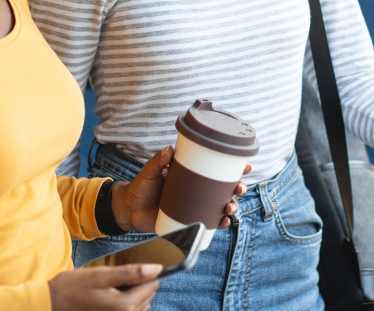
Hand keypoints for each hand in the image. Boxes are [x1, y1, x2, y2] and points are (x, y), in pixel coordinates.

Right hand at [47, 265, 159, 310]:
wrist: (51, 305)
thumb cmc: (72, 288)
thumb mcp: (100, 275)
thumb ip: (129, 273)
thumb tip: (156, 269)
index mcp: (124, 306)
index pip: (151, 287)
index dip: (146, 275)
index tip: (134, 269)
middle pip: (147, 298)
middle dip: (139, 286)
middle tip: (118, 279)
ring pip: (140, 307)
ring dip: (133, 296)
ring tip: (113, 289)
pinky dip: (125, 304)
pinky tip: (112, 298)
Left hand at [110, 147, 250, 231]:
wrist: (128, 210)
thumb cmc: (140, 187)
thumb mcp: (149, 172)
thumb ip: (157, 162)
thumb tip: (169, 149)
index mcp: (191, 175)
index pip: (216, 170)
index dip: (234, 168)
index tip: (246, 166)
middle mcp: (196, 191)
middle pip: (224, 189)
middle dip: (237, 188)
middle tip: (239, 188)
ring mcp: (194, 207)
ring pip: (220, 206)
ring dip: (231, 207)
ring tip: (230, 208)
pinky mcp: (188, 221)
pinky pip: (209, 223)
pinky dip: (219, 223)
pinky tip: (223, 223)